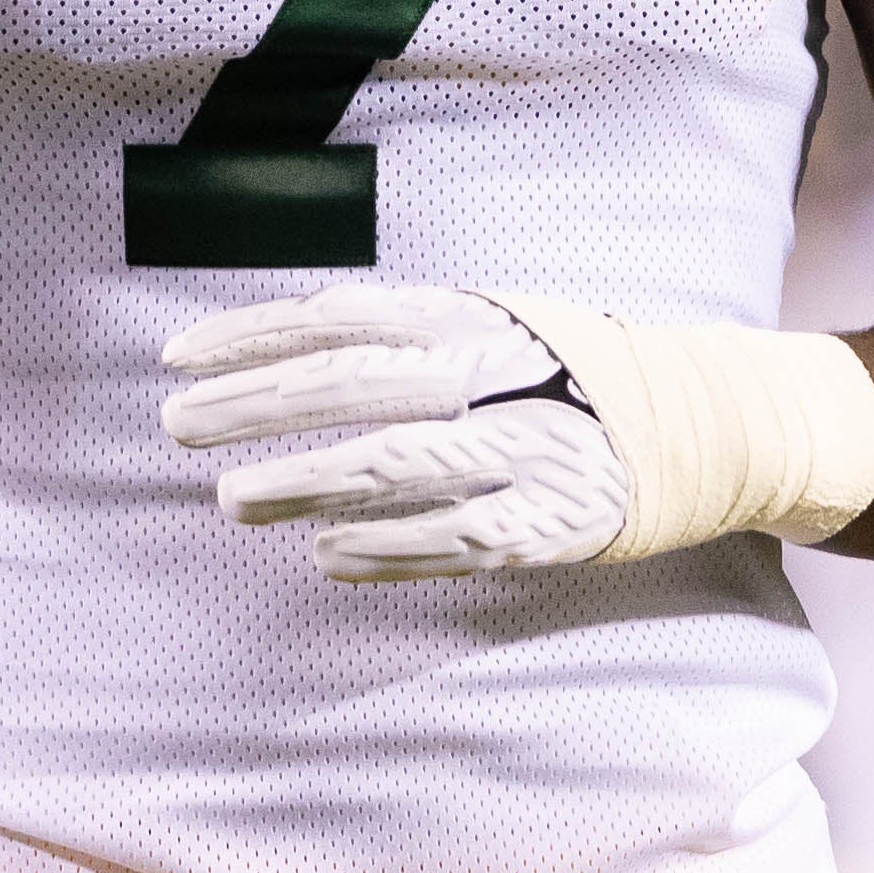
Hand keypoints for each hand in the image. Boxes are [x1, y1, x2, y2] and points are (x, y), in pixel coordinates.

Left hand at [160, 285, 636, 581]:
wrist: (696, 422)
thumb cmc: (560, 372)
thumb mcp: (487, 322)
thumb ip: (399, 331)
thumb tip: (281, 342)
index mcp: (466, 317)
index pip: (339, 317)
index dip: (252, 335)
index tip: (177, 358)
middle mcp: (491, 374)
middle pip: (353, 384)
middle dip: (256, 405)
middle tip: (178, 426)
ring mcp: (521, 447)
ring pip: (393, 463)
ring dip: (303, 483)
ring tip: (232, 499)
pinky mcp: (548, 520)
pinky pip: (451, 538)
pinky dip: (382, 548)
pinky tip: (324, 555)